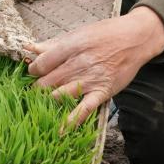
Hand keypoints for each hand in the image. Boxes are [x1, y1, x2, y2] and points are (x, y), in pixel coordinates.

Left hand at [27, 6, 163, 127]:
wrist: (134, 39)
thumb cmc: (105, 34)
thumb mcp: (78, 33)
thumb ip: (52, 44)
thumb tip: (29, 48)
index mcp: (70, 47)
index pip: (41, 63)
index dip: (33, 70)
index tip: (34, 72)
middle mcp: (78, 64)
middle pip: (47, 82)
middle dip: (37, 88)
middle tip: (36, 90)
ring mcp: (90, 79)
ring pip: (60, 95)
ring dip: (48, 101)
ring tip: (41, 104)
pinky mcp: (102, 92)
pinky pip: (84, 109)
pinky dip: (72, 120)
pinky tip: (61, 130)